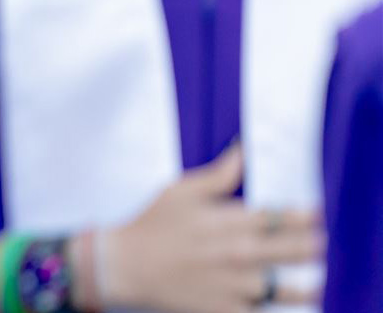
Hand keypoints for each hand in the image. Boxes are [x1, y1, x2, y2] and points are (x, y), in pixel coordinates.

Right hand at [97, 145, 322, 312]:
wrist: (125, 266)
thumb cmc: (152, 224)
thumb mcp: (180, 190)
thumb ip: (219, 175)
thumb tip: (244, 150)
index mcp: (230, 222)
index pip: (285, 217)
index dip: (310, 216)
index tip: (320, 215)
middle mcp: (239, 254)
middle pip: (297, 251)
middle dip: (316, 247)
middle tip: (323, 244)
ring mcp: (236, 286)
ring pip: (291, 289)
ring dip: (311, 285)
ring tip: (318, 281)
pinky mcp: (228, 310)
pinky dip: (279, 309)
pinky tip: (289, 303)